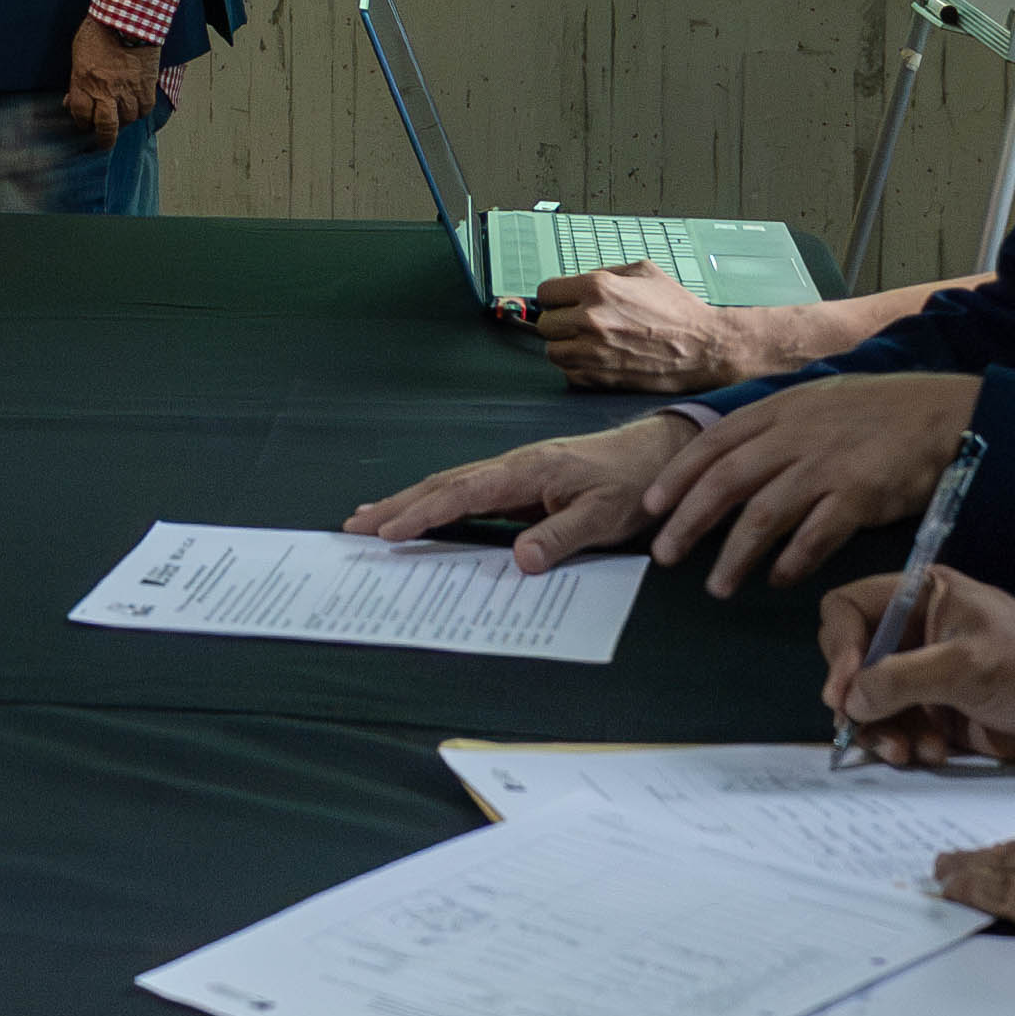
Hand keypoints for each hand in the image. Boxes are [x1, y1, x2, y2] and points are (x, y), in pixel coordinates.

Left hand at [60, 18, 164, 143]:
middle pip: (105, 127)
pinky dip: (140, 110)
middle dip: (103, 139)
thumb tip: (72, 99)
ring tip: (121, 116)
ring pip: (127, 119)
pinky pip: (145, 108)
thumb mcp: (78, 54)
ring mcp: (127, 89)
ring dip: (123, 120)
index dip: (81, 122)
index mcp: (84, 81)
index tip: (84, 124)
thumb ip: (76, 80)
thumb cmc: (99, 31)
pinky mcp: (146, 84)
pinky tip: (136, 106)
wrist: (127, 16)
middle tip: (103, 142)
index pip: (80, 115)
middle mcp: (105, 90)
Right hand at [341, 410, 697, 568]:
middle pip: (443, 485)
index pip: (463, 493)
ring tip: (369, 520)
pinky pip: (468, 495)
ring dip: (409, 503)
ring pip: (450, 486)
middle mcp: (512, 467)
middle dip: (398, 505)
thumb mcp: (607, 516)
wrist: (659, 455)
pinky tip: (420, 516)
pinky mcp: (520, 485)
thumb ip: (563, 536)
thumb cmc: (634, 484)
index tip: (388, 532)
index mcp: (527, 470)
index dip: (423, 513)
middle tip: (355, 525)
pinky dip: (436, 504)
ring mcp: (514, 474)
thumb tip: (519, 560)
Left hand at [524, 263, 766, 394]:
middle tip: (581, 324)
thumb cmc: (677, 308)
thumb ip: (605, 273)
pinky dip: (579, 368)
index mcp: (598, 288)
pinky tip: (600, 359)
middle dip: (561, 322)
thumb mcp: (643, 272)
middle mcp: (590, 319)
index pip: (545, 292)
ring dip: (566, 347)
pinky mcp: (600, 378)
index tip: (566, 302)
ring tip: (589, 343)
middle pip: (545, 324)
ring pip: (552, 351)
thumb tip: (576, 283)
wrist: (705, 347)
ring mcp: (593, 352)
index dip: (556, 297)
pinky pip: (568, 374)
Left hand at [644, 369, 984, 595]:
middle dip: (688, 522)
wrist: (943, 413)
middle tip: (665, 555)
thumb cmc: (879, 411)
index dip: (677, 476)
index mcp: (780, 410)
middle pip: (726, 482)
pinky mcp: (858, 496)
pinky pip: (814, 537)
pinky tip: (779, 579)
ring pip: (763, 516)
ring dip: (734, 555)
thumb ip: (777, 426)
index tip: (650, 507)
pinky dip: (792, 562)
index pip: (713, 444)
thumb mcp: (818, 401)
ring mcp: (826, 466)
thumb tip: (733, 456)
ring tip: (717, 586)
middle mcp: (795, 437)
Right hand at [818, 564, 1014, 770]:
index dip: (838, 645)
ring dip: (880, 730)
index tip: (845, 687)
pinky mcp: (933, 713)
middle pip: (851, 659)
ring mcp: (922, 675)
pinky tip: (931, 755)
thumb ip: (901, 679)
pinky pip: (894, 728)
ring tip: (907, 752)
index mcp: (920, 597)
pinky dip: (904, 744)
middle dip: (855, 697)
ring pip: (867, 702)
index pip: (849, 608)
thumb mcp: (967, 665)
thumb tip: (849, 700)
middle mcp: (914, 633)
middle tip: (861, 724)